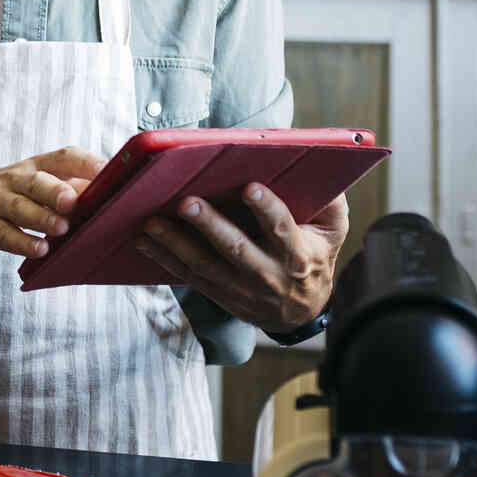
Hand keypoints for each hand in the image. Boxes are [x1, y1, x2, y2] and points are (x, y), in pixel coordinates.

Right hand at [0, 146, 106, 257]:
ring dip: (41, 219)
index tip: (106, 172)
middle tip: (73, 201)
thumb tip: (112, 193)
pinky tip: (39, 250)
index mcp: (36, 166)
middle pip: (36, 182)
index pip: (63, 158)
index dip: (85, 163)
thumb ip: (71, 187)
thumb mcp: (36, 182)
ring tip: (60, 229)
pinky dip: (22, 243)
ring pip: (19, 208)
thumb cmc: (10, 193)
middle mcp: (16, 180)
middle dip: (55, 191)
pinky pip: (4, 234)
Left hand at [135, 184, 346, 332]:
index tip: (249, 187)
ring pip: (205, 266)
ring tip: (151, 222)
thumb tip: (323, 163)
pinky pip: (188, 277)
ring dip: (175, 243)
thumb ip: (330, 202)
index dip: (266, 209)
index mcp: (297, 254)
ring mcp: (240, 288)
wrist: (301, 312)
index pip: (282, 229)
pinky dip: (164, 258)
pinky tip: (143, 240)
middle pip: (236, 249)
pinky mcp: (218, 294)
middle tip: (186, 202)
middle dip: (210, 225)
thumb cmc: (314, 257)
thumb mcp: (333, 232)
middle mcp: (267, 273)